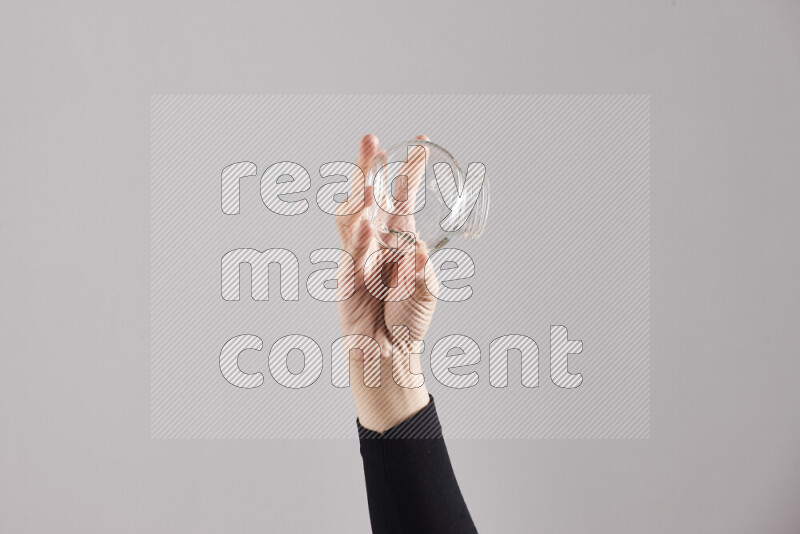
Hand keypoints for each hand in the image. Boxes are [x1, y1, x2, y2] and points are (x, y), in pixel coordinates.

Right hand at [335, 134, 438, 431]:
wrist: (389, 350)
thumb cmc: (408, 317)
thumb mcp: (426, 289)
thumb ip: (420, 269)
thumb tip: (415, 250)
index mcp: (399, 237)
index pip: (402, 195)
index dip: (408, 169)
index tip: (419, 142)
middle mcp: (377, 240)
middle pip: (369, 196)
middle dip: (368, 168)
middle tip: (370, 141)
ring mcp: (358, 255)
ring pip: (352, 218)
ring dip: (358, 199)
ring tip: (367, 184)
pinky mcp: (346, 275)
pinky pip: (351, 254)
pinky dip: (359, 243)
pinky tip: (366, 231)